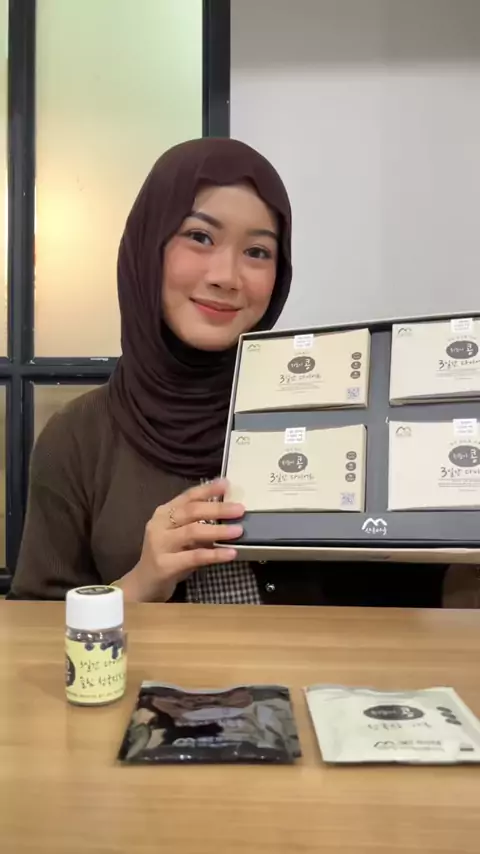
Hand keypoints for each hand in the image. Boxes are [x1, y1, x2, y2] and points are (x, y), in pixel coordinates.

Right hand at [118, 479, 243, 601]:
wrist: (144, 584)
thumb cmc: (167, 557)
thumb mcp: (181, 537)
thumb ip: (197, 525)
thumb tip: (228, 516)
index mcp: (164, 513)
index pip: (188, 496)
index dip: (207, 489)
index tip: (227, 484)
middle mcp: (159, 525)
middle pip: (191, 511)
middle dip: (218, 509)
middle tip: (239, 509)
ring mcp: (160, 544)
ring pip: (192, 531)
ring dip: (218, 530)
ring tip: (238, 530)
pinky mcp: (164, 565)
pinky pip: (194, 556)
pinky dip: (214, 554)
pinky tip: (230, 553)